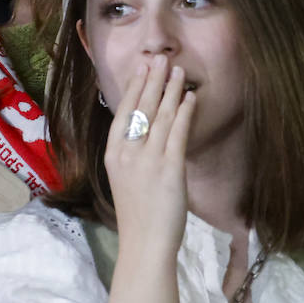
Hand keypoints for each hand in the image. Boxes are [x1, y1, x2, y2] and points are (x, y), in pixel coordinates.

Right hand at [104, 55, 195, 256]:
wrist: (145, 243)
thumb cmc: (139, 215)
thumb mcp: (127, 178)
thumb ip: (134, 154)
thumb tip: (146, 131)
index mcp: (113, 155)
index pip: (123, 113)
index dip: (133, 88)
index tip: (141, 68)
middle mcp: (127, 153)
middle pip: (140, 108)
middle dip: (152, 81)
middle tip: (160, 58)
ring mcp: (147, 160)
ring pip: (160, 116)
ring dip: (171, 90)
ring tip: (178, 70)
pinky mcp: (168, 169)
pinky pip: (177, 134)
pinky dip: (184, 113)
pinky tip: (190, 98)